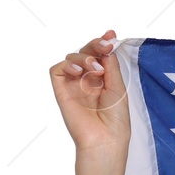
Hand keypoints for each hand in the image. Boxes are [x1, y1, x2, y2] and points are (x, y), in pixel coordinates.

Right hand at [49, 29, 129, 157]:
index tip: (111, 34)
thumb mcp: (118, 87)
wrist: (105, 139)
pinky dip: (67, 64)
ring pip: (72, 58)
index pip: (99, 56)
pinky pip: (57, 70)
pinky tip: (79, 70)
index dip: (103, 43)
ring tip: (96, 68)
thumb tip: (106, 47)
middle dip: (95, 45)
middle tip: (106, 44)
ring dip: (84, 56)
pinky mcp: (61, 91)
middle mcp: (87, 81)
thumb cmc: (116, 119)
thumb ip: (110, 67)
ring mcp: (73, 85)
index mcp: (102, 80)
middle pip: (86, 53)